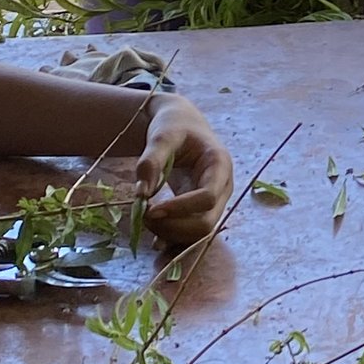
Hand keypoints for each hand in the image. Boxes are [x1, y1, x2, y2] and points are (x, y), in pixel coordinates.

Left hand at [127, 100, 233, 245]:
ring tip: (145, 220)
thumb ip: (151, 161)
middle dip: (175, 227)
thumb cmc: (175, 125)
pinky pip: (192, 232)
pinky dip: (174, 238)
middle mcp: (223, 187)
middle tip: (145, 218)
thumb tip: (140, 193)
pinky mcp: (202, 209)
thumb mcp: (162, 135)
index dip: (180, 208)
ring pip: (200, 232)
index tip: (151, 210)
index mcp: (220, 165)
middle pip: (206, 222)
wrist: (182, 124)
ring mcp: (215, 201)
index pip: (207, 197)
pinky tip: (155, 240)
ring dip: (172, 234)